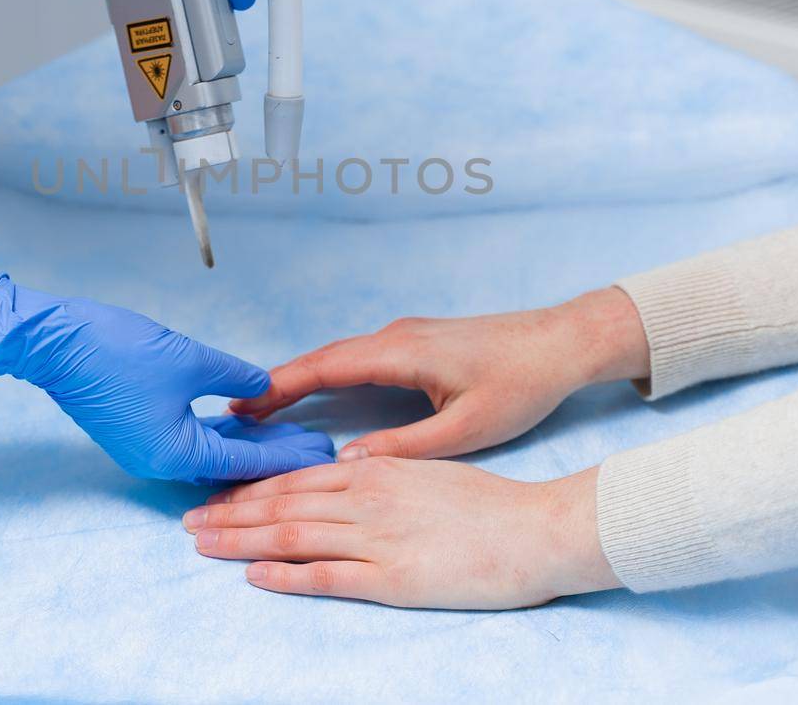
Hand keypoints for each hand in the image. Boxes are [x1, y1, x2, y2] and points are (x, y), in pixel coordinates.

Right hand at [0, 276, 332, 483]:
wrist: (52, 341)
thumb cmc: (114, 350)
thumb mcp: (188, 359)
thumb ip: (233, 377)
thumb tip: (261, 386)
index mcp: (176, 452)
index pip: (248, 462)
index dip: (289, 455)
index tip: (324, 453)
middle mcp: (160, 462)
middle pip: (231, 466)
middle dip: (274, 455)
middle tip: (316, 445)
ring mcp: (144, 450)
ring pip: (209, 455)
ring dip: (246, 445)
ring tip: (288, 433)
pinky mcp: (134, 433)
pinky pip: (187, 443)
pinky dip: (217, 435)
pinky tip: (241, 422)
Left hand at [183, 459, 618, 607]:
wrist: (538, 529)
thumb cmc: (490, 503)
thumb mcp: (427, 472)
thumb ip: (382, 474)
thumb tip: (346, 474)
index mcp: (376, 470)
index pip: (297, 477)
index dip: (251, 488)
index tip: (217, 495)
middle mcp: (368, 498)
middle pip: (282, 505)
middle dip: (230, 513)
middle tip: (188, 520)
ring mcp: (378, 539)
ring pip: (292, 536)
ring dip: (240, 540)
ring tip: (202, 544)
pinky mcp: (393, 579)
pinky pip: (327, 577)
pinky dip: (285, 577)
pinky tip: (253, 577)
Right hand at [232, 288, 648, 460]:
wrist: (562, 343)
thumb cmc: (522, 382)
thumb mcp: (466, 426)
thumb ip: (405, 447)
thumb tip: (348, 463)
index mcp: (401, 352)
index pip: (324, 368)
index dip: (278, 388)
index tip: (241, 408)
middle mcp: (396, 337)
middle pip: (321, 360)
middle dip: (276, 386)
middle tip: (235, 415)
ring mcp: (405, 336)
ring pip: (338, 358)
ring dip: (300, 380)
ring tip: (262, 408)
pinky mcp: (417, 342)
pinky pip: (357, 358)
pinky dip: (327, 375)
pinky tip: (317, 394)